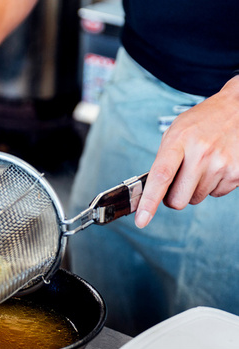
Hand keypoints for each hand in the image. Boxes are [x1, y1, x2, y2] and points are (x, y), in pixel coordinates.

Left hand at [135, 76, 238, 227]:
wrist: (236, 108)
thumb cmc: (201, 122)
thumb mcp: (174, 133)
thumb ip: (162, 160)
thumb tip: (150, 192)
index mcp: (179, 141)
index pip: (161, 177)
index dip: (149, 202)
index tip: (141, 220)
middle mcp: (201, 153)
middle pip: (178, 200)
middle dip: (173, 197)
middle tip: (177, 181)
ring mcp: (221, 164)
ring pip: (196, 198)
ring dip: (194, 188)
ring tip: (201, 165)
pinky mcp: (237, 173)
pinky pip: (216, 194)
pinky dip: (213, 185)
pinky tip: (216, 166)